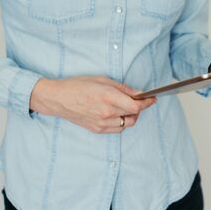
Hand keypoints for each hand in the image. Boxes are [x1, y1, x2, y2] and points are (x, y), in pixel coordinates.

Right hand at [30, 76, 156, 133]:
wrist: (58, 99)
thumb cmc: (78, 85)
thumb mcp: (102, 80)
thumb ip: (123, 88)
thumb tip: (138, 93)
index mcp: (108, 97)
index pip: (136, 105)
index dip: (147, 103)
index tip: (152, 99)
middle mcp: (107, 112)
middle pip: (134, 115)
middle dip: (139, 108)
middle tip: (138, 101)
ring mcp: (102, 123)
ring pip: (127, 123)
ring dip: (131, 116)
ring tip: (126, 107)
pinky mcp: (97, 129)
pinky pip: (117, 129)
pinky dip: (122, 122)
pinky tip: (117, 114)